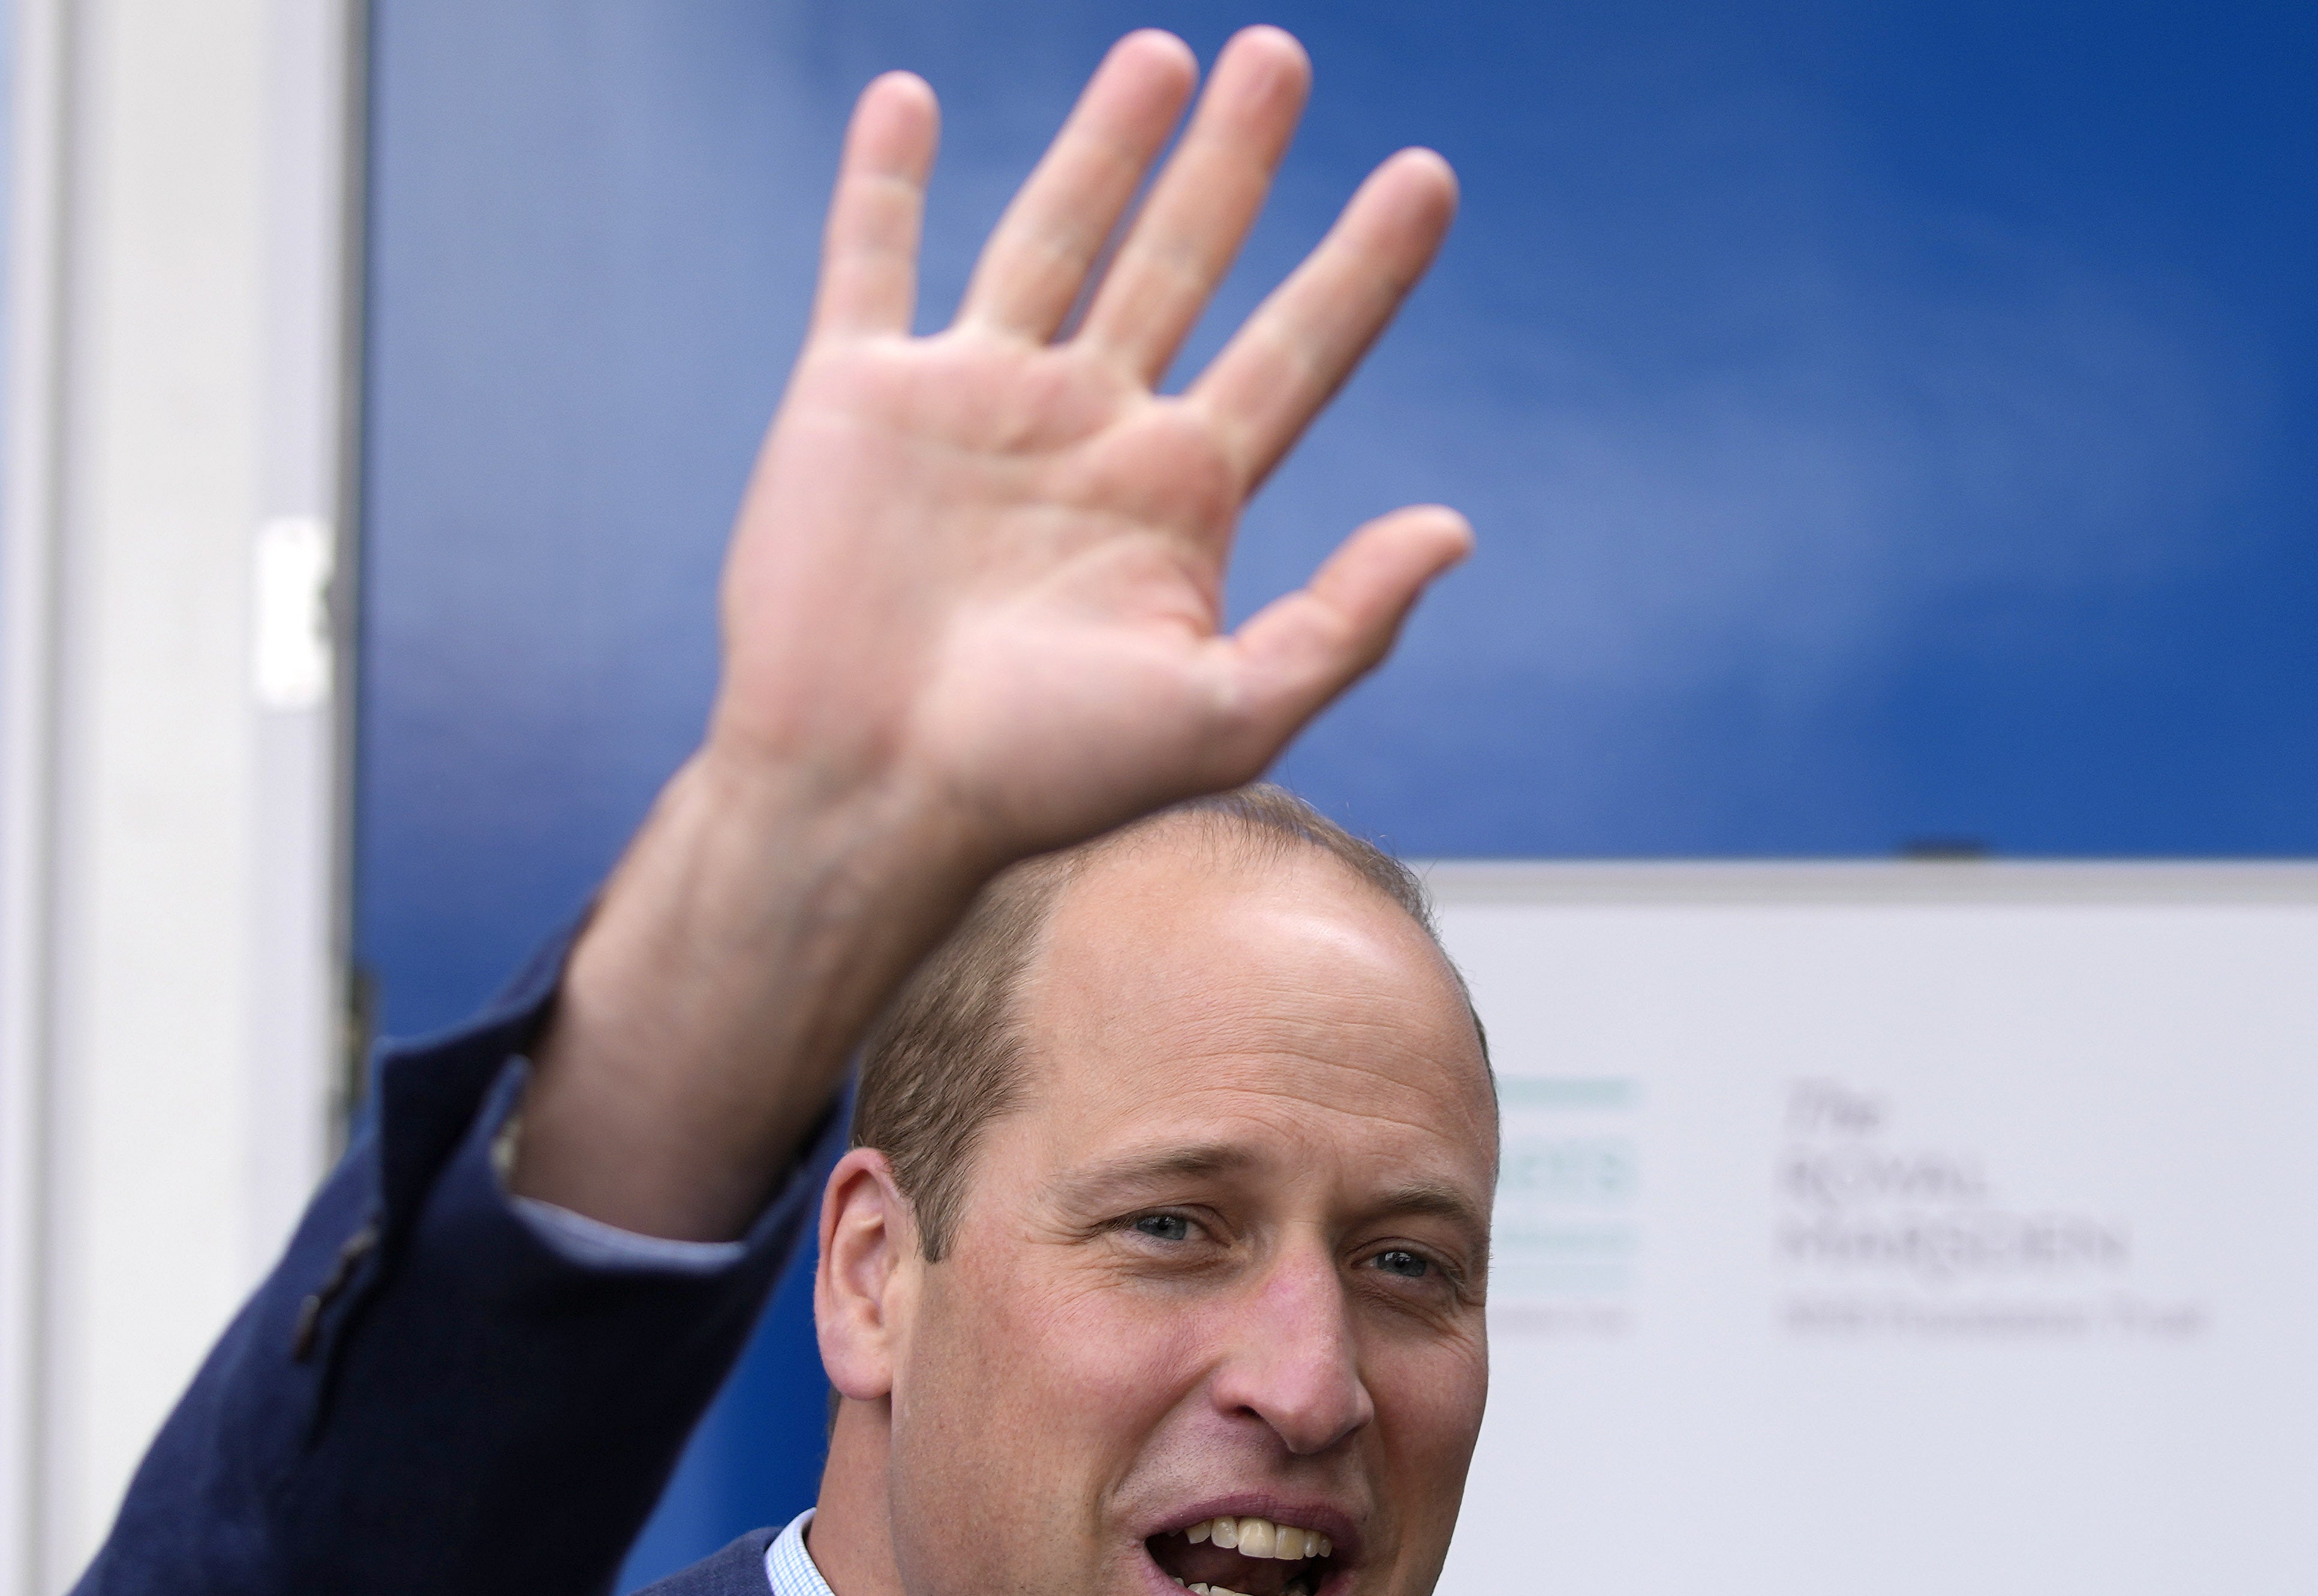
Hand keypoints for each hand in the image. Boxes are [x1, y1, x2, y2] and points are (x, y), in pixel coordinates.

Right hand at [719, 28, 1468, 871]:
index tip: (1430, 176)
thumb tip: (1456, 527)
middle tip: (1285, 57)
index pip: (1299, 352)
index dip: (1365, 266)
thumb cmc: (1044, 782)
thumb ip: (1343, 623)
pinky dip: (881, 179)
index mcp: (1181, 496)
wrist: (870, 797)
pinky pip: (873, 260)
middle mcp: (1090, 431)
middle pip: (1185, 263)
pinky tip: (906, 97)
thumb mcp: (1226, 717)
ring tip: (1163, 55)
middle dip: (1236, 162)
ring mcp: (975, 404)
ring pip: (1053, 235)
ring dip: (1104, 142)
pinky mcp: (857, 396)